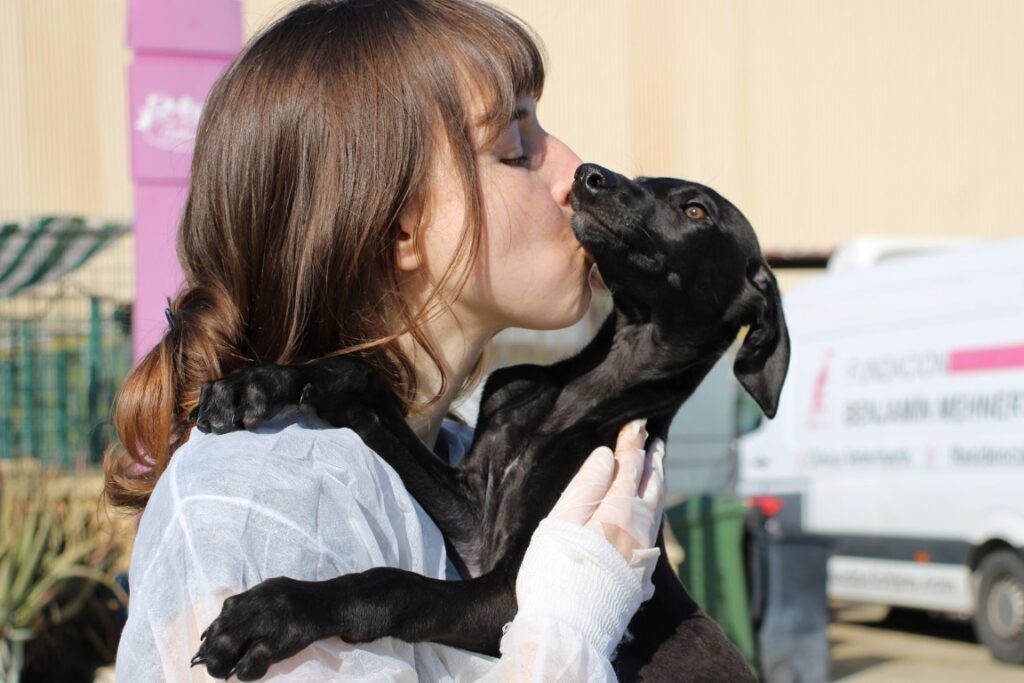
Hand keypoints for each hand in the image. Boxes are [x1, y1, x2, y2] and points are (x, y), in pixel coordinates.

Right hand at [548, 419, 665, 559]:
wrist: (572, 628)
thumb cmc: (558, 569)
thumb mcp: (564, 521)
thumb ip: (586, 486)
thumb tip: (605, 454)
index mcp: (619, 509)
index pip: (630, 467)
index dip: (633, 444)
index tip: (637, 424)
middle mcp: (639, 527)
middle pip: (651, 485)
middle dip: (652, 461)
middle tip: (655, 442)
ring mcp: (643, 551)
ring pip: (656, 507)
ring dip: (657, 483)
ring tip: (657, 468)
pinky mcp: (642, 573)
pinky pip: (655, 527)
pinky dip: (655, 507)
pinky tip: (650, 509)